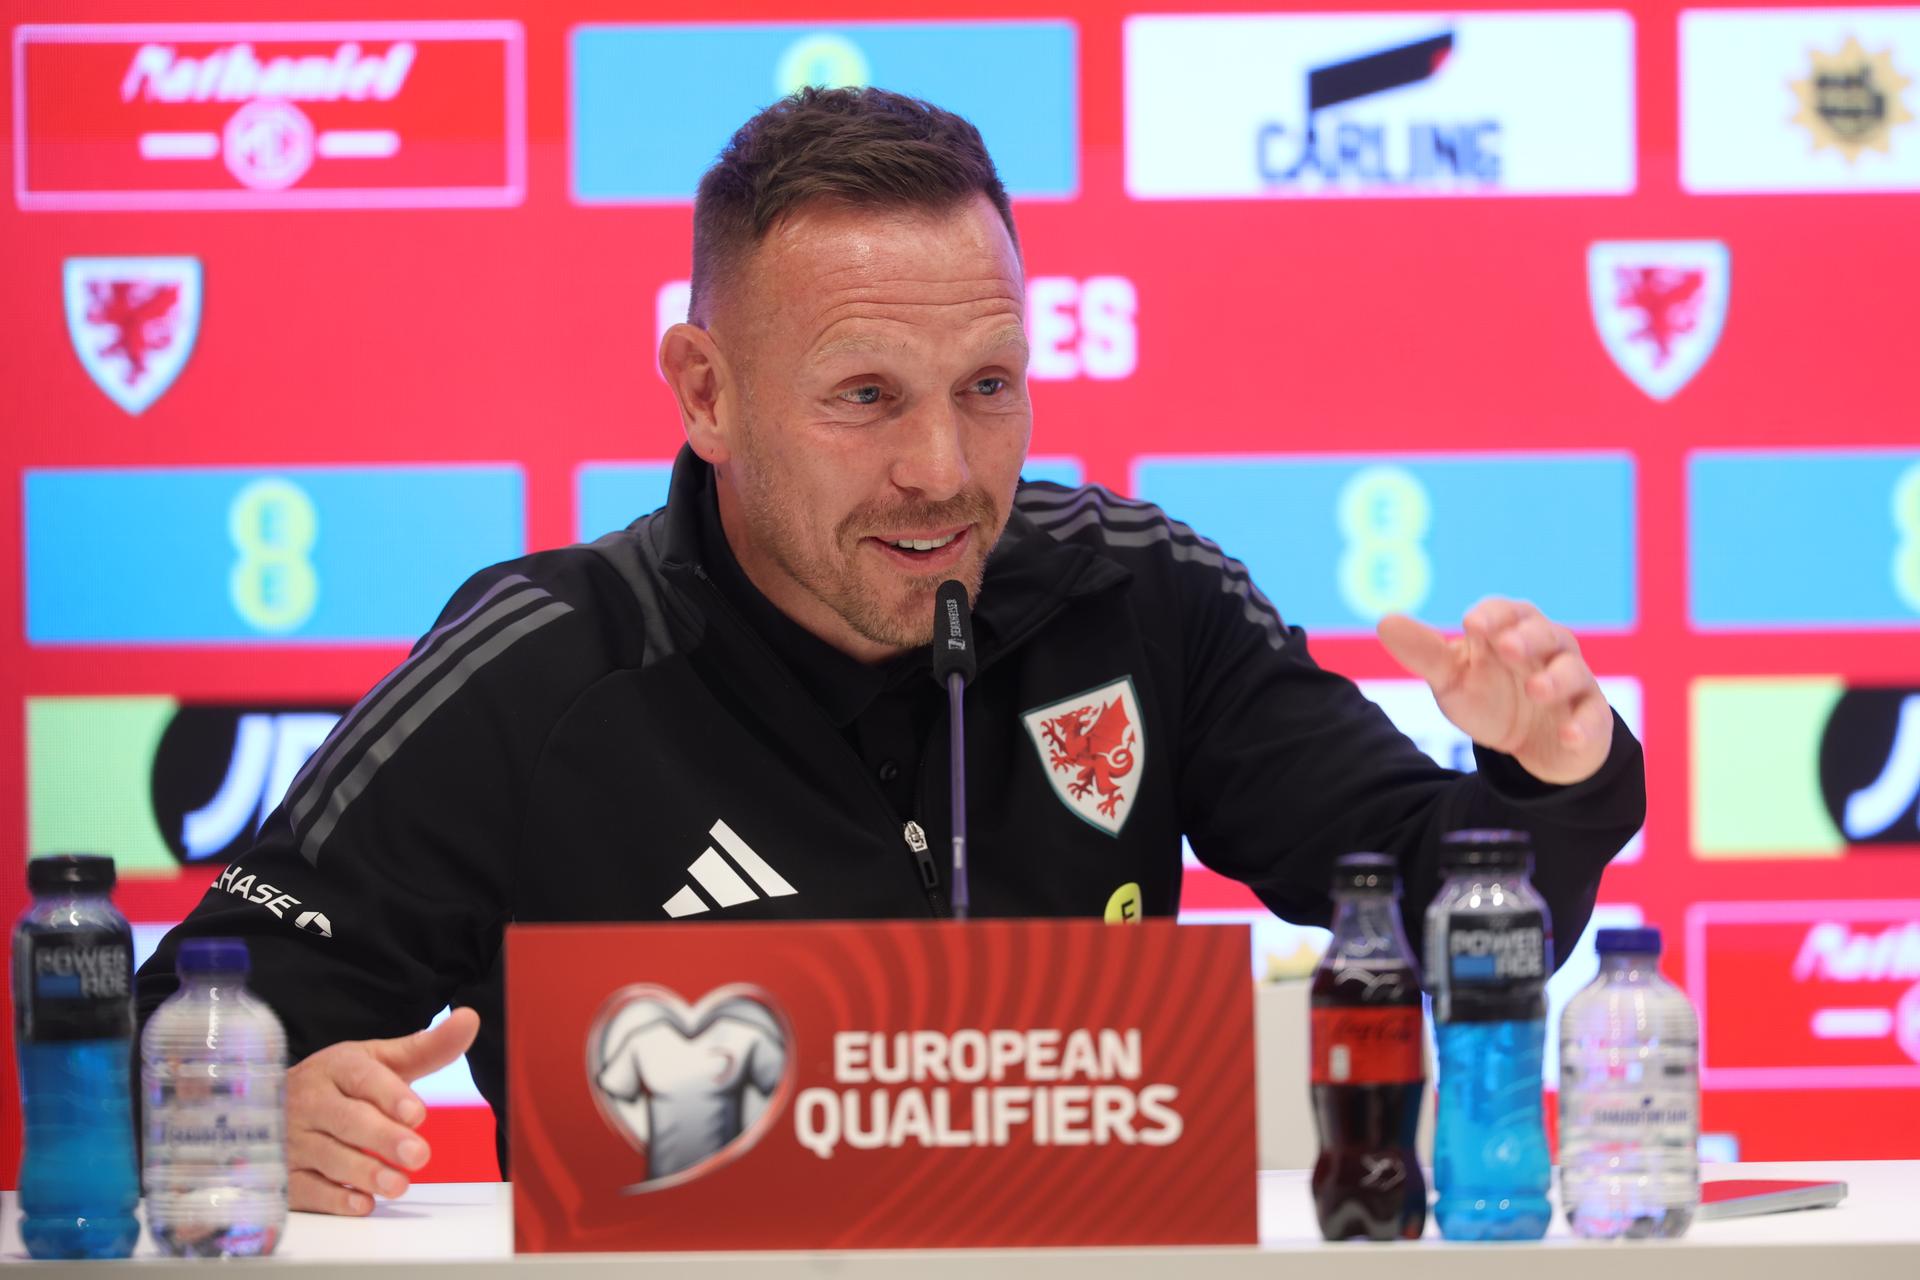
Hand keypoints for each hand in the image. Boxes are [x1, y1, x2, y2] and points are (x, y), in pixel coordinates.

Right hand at [285, 1007, 479, 1214]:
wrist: (270, 1104)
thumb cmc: (340, 1084)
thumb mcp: (379, 1060)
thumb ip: (425, 1048)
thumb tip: (470, 1019)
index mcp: (336, 1068)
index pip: (363, 1078)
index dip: (390, 1095)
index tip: (417, 1113)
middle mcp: (310, 1101)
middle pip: (348, 1120)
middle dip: (384, 1138)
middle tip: (419, 1155)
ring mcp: (292, 1139)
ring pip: (328, 1156)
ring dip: (364, 1172)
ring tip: (399, 1185)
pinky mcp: (283, 1174)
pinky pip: (305, 1189)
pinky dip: (333, 1199)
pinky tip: (362, 1203)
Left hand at [1376, 598, 1612, 785]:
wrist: (1529, 745)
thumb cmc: (1489, 697)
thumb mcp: (1452, 679)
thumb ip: (1423, 653)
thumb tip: (1384, 621)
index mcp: (1511, 631)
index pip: (1505, 613)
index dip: (1491, 616)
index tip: (1471, 625)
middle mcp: (1547, 649)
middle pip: (1544, 633)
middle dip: (1527, 638)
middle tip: (1507, 647)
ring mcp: (1573, 682)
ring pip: (1572, 670)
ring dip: (1555, 678)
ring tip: (1535, 690)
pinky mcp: (1590, 716)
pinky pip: (1593, 718)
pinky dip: (1583, 726)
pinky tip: (1568, 735)